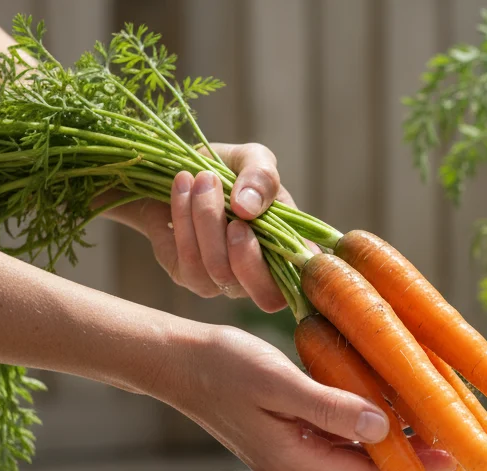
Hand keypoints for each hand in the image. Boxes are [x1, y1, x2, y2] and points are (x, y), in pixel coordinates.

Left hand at [105, 143, 314, 311]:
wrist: (178, 170)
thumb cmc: (225, 168)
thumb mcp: (251, 158)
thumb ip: (261, 176)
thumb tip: (248, 208)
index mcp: (291, 250)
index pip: (308, 285)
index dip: (300, 275)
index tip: (268, 230)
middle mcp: (262, 275)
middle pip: (267, 295)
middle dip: (246, 251)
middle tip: (232, 203)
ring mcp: (225, 282)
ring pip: (221, 271)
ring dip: (207, 219)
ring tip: (201, 179)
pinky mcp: (188, 276)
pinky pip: (189, 261)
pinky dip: (184, 218)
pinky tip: (183, 187)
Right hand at [158, 325, 455, 470]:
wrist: (177, 361)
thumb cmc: (223, 365)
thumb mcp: (279, 382)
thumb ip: (329, 408)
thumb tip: (380, 428)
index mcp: (293, 462)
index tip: (452, 458)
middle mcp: (294, 468)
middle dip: (412, 469)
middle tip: (456, 449)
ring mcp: (289, 456)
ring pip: (354, 467)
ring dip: (393, 455)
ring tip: (434, 435)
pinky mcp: (287, 439)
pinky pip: (338, 448)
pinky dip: (368, 438)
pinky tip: (390, 418)